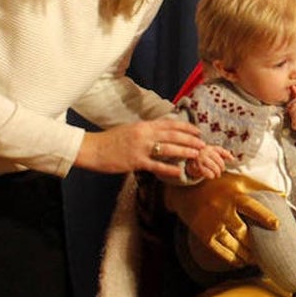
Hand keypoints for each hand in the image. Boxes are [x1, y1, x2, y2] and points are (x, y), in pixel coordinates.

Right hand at [75, 118, 206, 177]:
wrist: (93, 148)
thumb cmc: (111, 139)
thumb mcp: (131, 129)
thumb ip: (147, 130)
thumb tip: (162, 130)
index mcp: (144, 125)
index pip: (170, 124)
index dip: (186, 127)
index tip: (197, 131)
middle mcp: (145, 134)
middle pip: (173, 135)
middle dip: (191, 140)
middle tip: (203, 144)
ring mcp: (141, 148)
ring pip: (169, 149)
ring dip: (185, 152)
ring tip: (197, 155)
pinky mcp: (136, 162)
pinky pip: (156, 165)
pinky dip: (169, 169)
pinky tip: (180, 172)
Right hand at [163, 173, 279, 266]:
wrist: (187, 191)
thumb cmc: (219, 184)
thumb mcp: (239, 181)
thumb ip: (261, 188)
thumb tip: (284, 195)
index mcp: (234, 196)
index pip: (252, 208)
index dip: (265, 216)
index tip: (276, 225)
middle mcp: (223, 211)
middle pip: (243, 232)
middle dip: (255, 244)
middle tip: (268, 253)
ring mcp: (212, 224)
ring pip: (232, 244)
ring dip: (246, 254)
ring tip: (256, 260)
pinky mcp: (204, 235)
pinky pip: (219, 251)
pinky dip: (231, 258)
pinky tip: (240, 262)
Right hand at [184, 145, 232, 180]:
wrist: (189, 162)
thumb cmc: (203, 158)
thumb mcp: (211, 153)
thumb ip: (221, 154)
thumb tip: (232, 158)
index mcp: (209, 147)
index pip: (220, 150)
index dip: (227, 155)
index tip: (232, 160)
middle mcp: (205, 151)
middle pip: (218, 160)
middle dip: (221, 167)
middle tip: (221, 171)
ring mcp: (200, 158)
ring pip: (213, 166)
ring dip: (217, 172)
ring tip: (217, 175)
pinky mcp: (195, 165)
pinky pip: (206, 171)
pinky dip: (210, 175)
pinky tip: (211, 176)